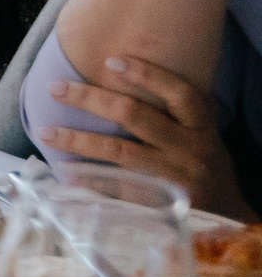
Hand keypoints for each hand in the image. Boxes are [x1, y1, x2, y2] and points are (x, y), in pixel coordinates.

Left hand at [43, 55, 255, 219]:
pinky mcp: (164, 204)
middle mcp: (191, 150)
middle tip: (55, 88)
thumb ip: (169, 112)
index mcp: (201, 127)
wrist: (230, 215)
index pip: (180, 93)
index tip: (111, 60)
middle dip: (90, 99)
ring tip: (47, 132)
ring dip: (79, 139)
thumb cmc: (202, 162)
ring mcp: (177, 179)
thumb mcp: (199, 133)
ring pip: (121, 152)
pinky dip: (91, 179)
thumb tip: (112, 76)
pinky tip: (66, 173)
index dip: (147, 75)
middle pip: (136, 116)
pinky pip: (120, 188)